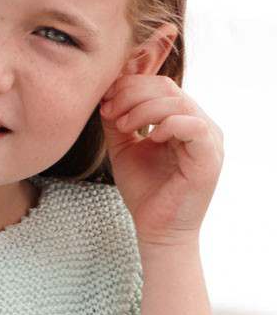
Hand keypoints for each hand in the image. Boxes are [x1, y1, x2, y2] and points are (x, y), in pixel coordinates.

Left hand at [99, 73, 223, 247]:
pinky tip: (149, 137)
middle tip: (109, 111)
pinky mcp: (210, 156)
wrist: (157, 229)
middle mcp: (198, 124)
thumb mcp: (124, 149)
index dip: (129, 87)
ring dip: (143, 109)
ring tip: (122, 126)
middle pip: (167, 88)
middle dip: (132, 95)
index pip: (159, 86)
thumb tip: (105, 94)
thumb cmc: (145, 191)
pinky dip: (168, 124)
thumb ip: (117, 122)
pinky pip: (194, 125)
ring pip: (178, 102)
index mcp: (181, 119)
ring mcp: (208, 139)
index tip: (104, 103)